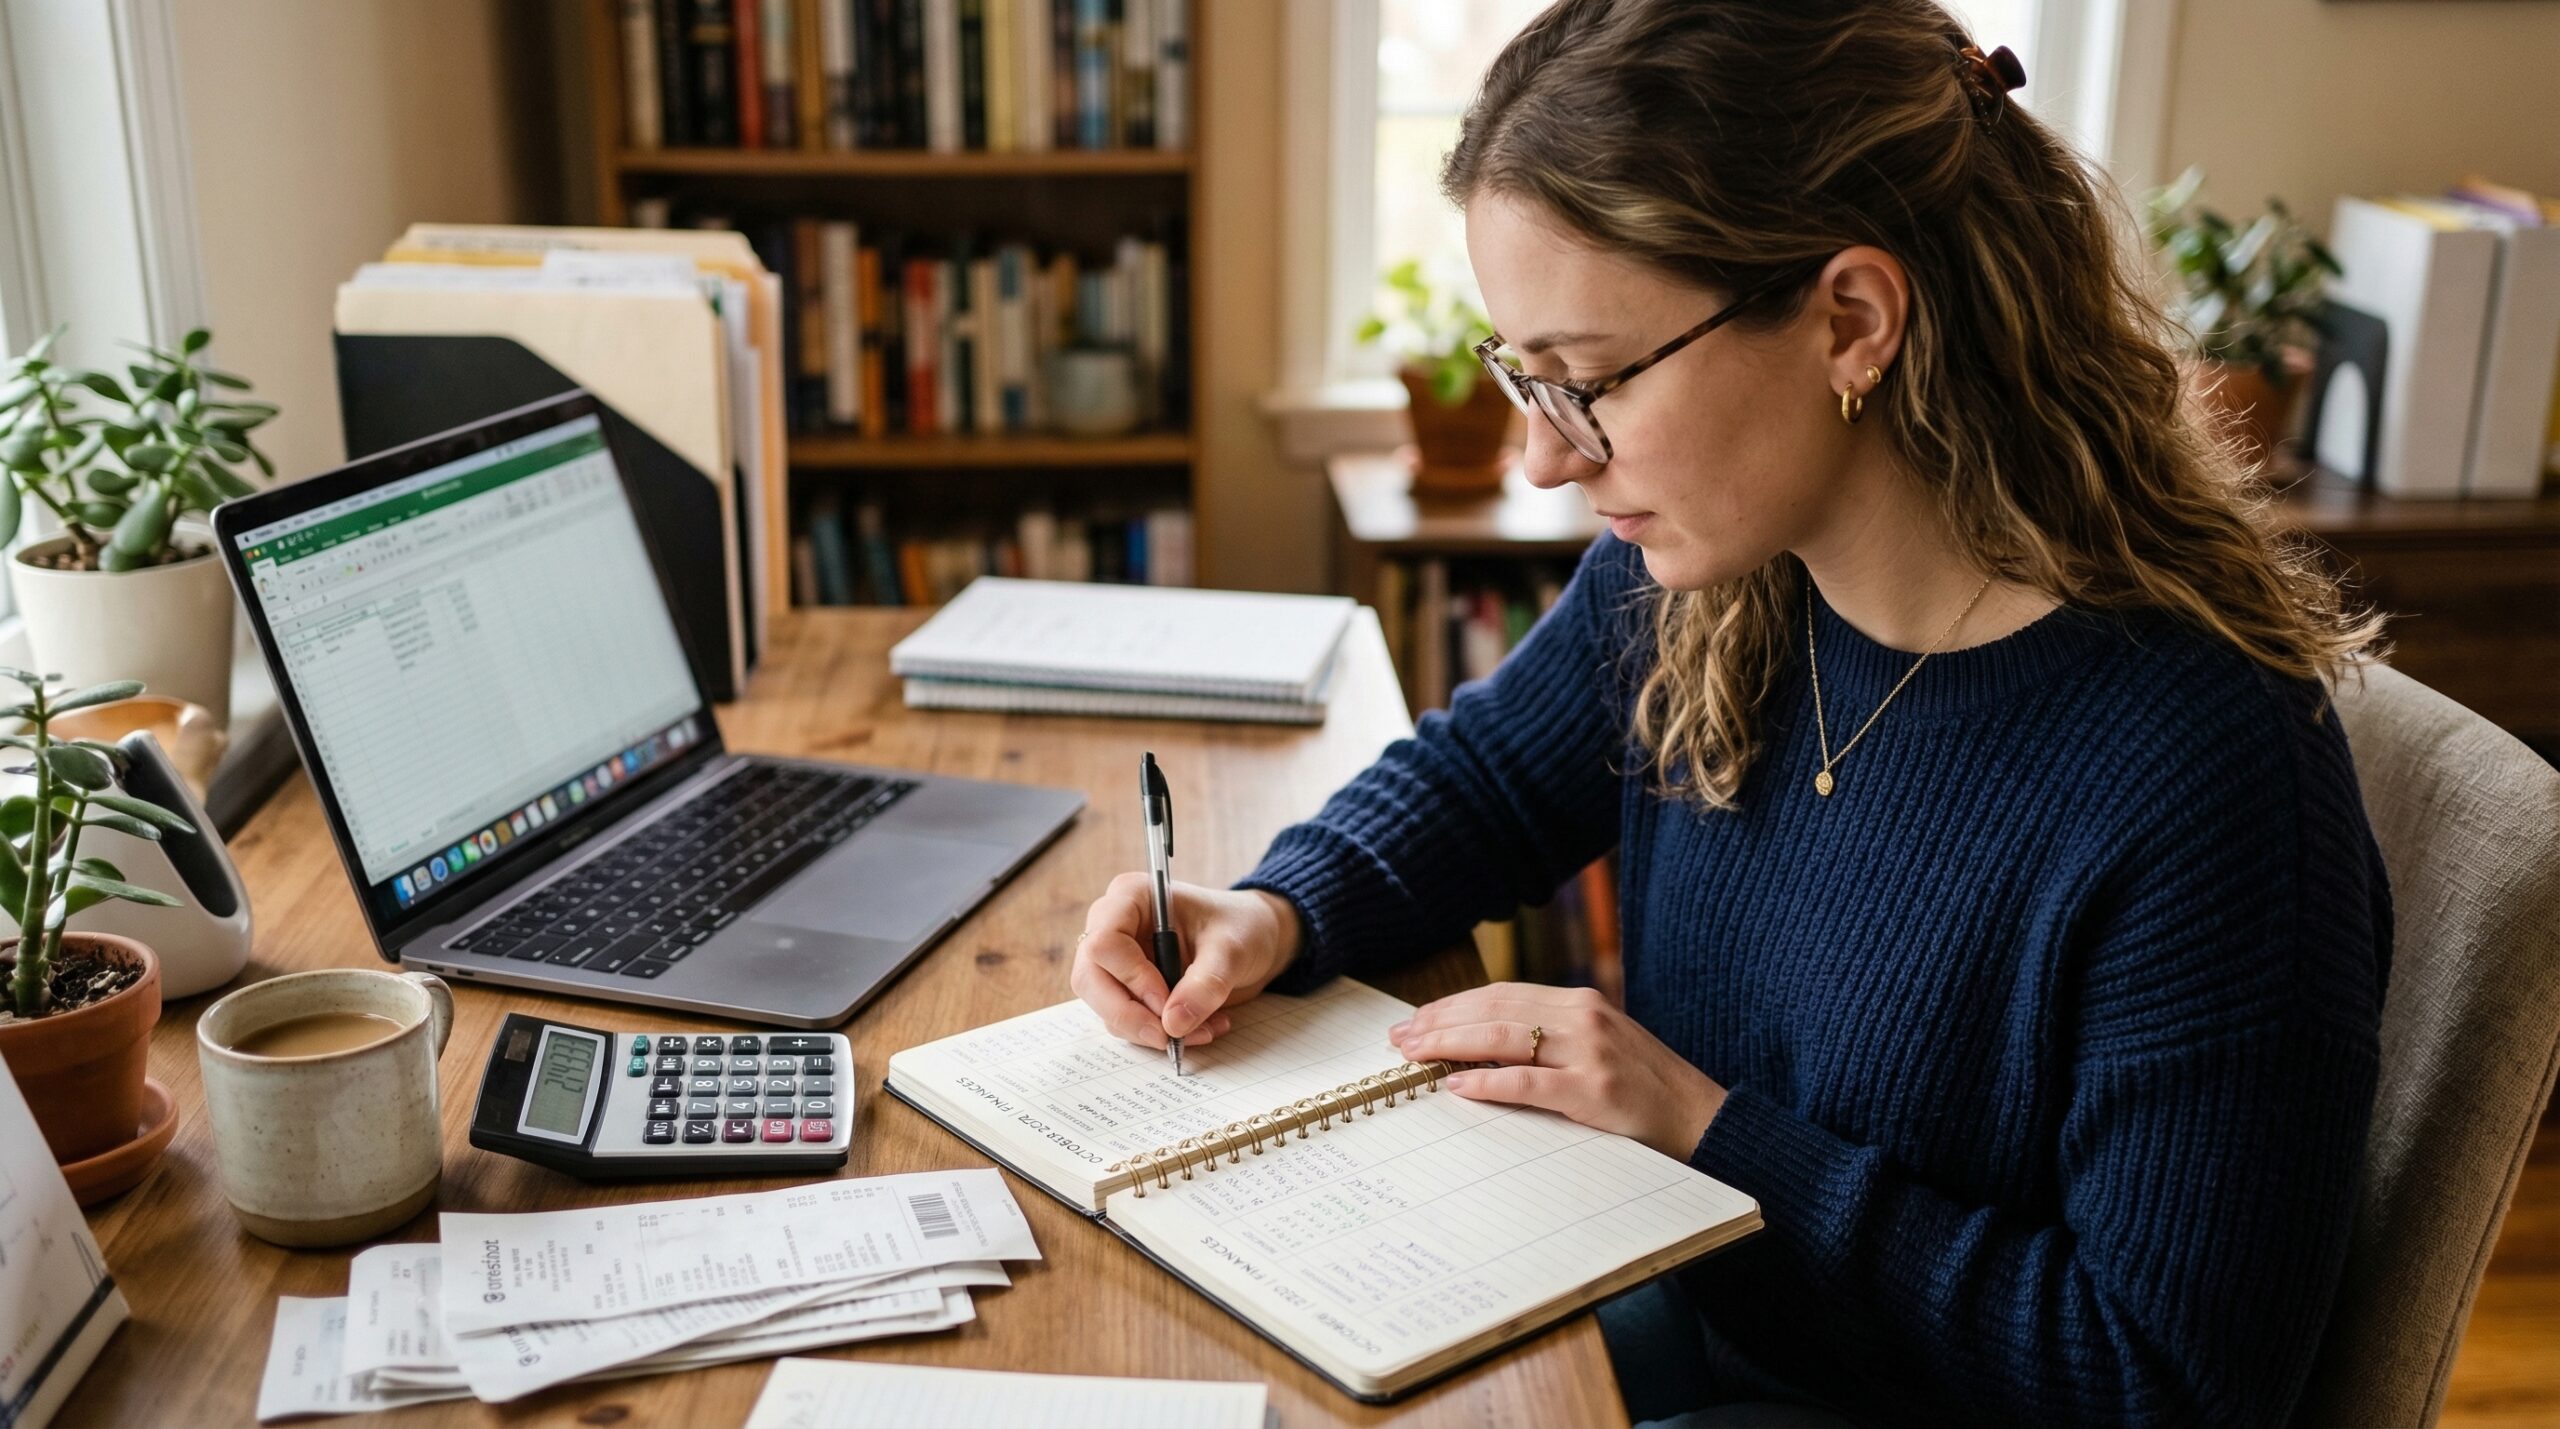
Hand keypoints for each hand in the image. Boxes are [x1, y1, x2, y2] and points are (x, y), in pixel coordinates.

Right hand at [1072, 875, 1301, 1050]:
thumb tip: (1173, 1024)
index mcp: (1131, 898)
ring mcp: (1117, 961)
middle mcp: (1114, 927)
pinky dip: (1159, 1033)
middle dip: (1129, 1015)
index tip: (1167, 1003)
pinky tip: (1200, 1028)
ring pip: (1106, 1007)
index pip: (1104, 943)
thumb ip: (1205, 983)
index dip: (1131, 978)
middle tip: (1169, 1037)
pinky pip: (1127, 1020)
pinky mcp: (1128, 989)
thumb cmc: (1241, 927)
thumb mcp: (1232, 950)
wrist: (1255, 940)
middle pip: (1090, 979)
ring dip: (1150, 1029)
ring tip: (1204, 1030)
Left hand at [1388, 982, 1726, 1160]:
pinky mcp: (1596, 1091)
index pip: (1501, 995)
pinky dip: (1489, 1083)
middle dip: (1440, 1023)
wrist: (1704, 1119)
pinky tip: (1457, 1086)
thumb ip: (1549, 1039)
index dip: (1452, 1005)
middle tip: (1400, 1038)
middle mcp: (1583, 1017)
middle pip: (1494, 1011)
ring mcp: (1591, 1053)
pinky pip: (1530, 1083)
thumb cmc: (1644, 1089)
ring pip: (1504, 1039)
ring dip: (1451, 1045)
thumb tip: (1480, 1048)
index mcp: (1580, 1002)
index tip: (1415, 1019)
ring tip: (1415, 1056)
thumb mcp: (1597, 1047)